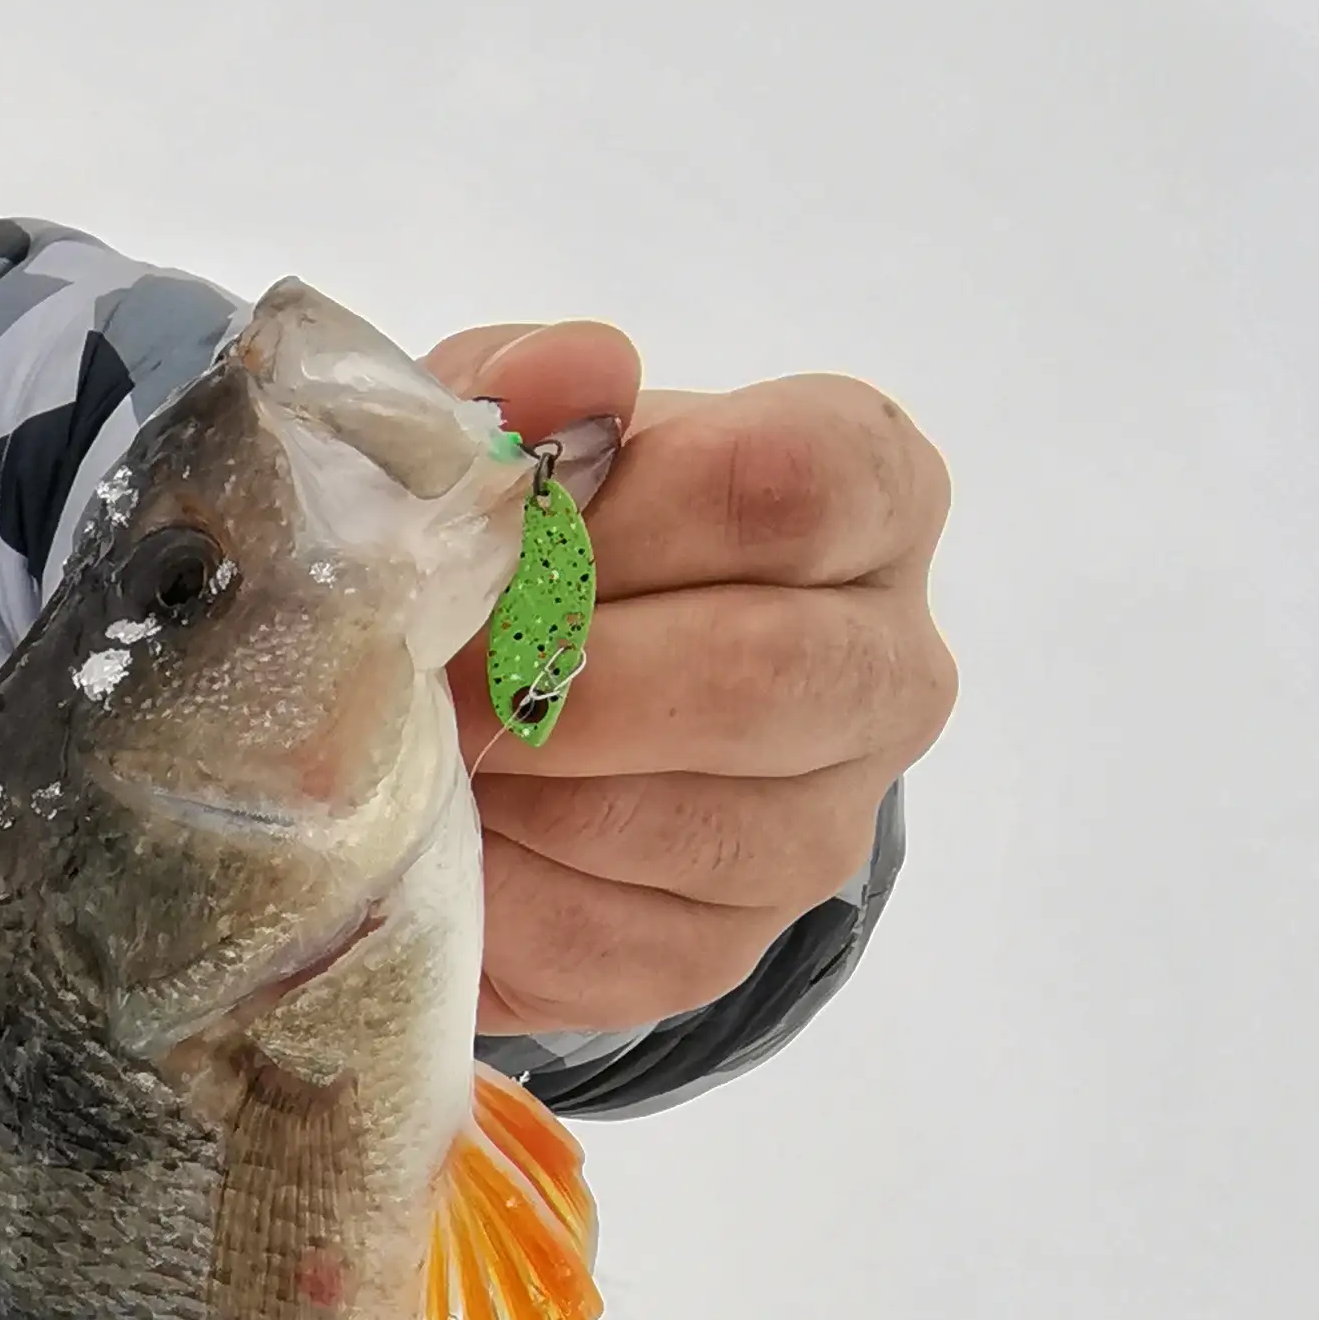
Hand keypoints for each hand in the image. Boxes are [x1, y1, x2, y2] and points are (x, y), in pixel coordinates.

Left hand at [424, 318, 954, 1036]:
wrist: (532, 702)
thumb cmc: (546, 533)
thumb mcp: (515, 433)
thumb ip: (526, 385)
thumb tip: (567, 370)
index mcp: (870, 490)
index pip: (788, 490)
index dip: (621, 522)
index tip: (501, 544)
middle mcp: (888, 664)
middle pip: (762, 673)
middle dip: (565, 676)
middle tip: (437, 672)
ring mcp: (825, 824)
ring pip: (685, 823)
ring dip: (521, 791)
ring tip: (429, 749)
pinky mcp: (726, 949)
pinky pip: (610, 938)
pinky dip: (498, 891)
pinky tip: (452, 835)